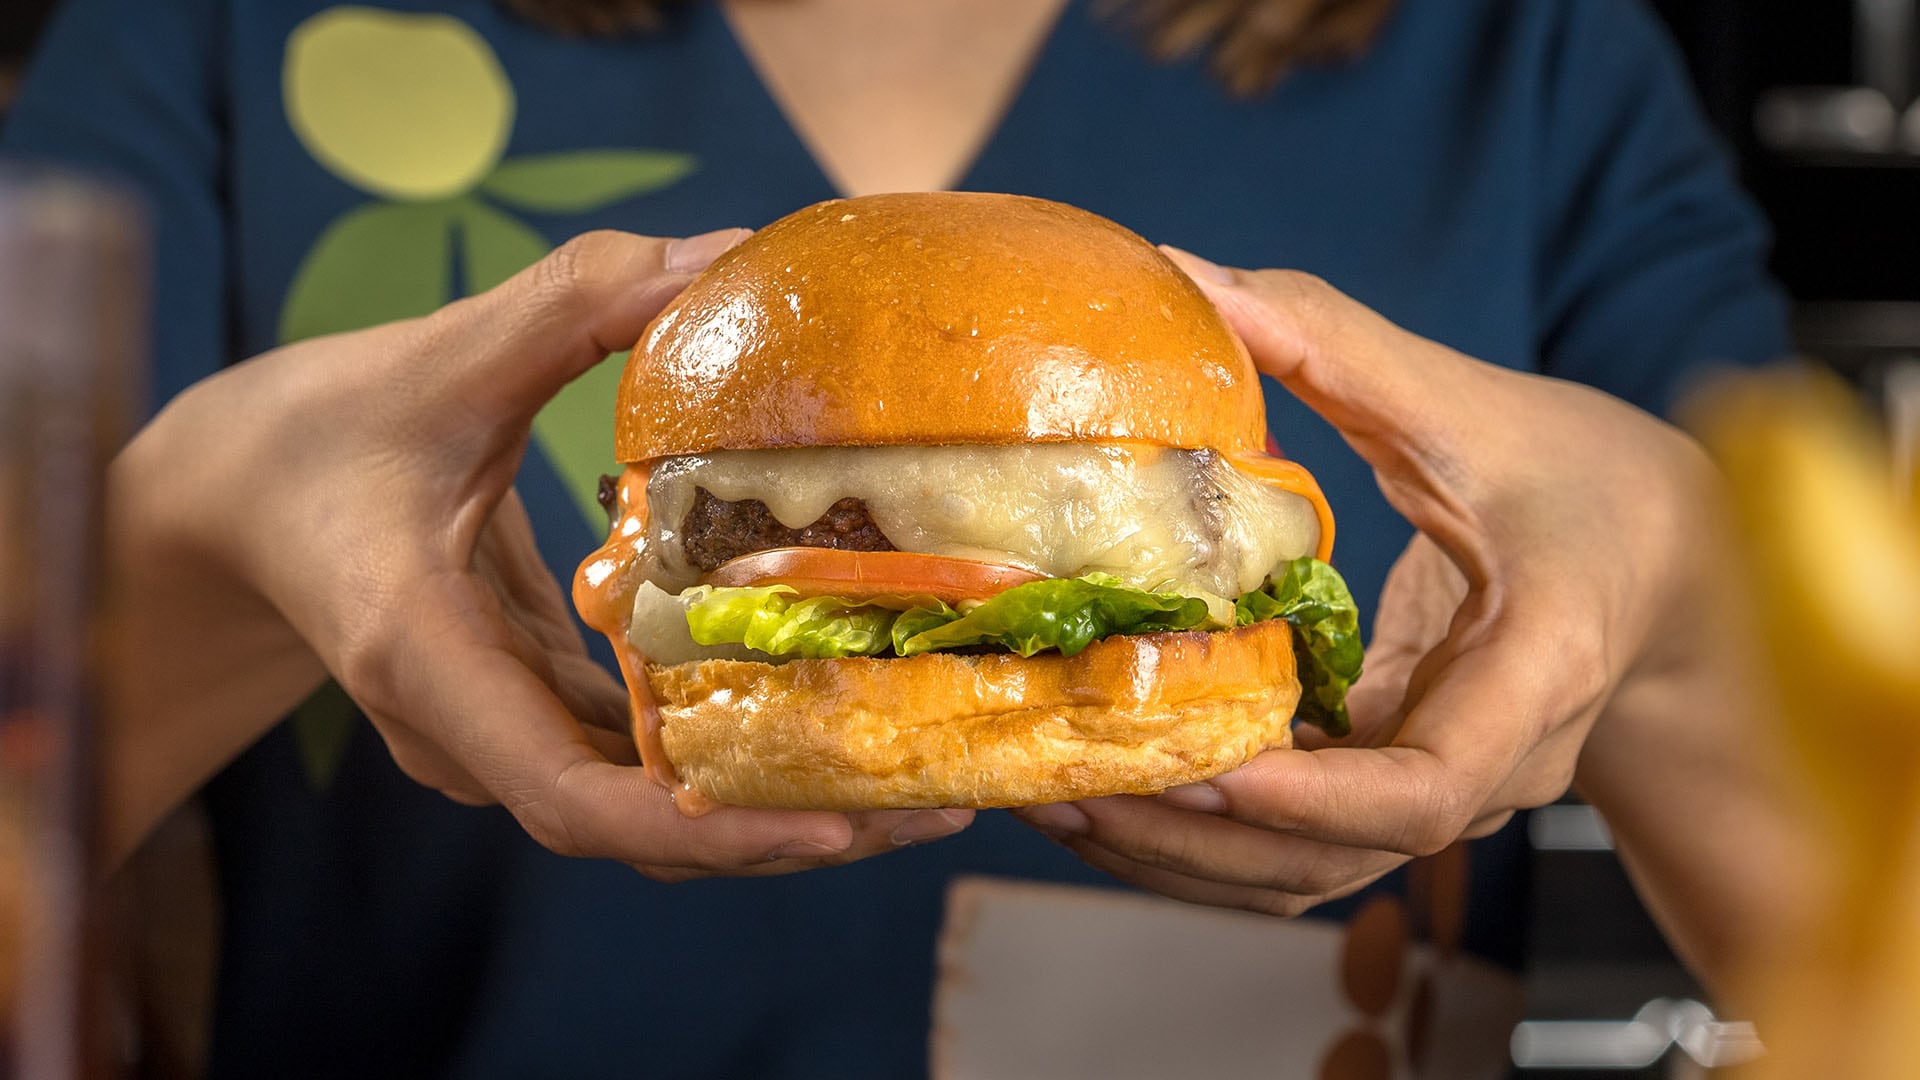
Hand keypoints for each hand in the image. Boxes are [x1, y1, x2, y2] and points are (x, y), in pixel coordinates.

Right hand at [106, 230, 971, 871]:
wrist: (220, 501)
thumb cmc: (307, 435)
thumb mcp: (433, 357)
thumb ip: (569, 306)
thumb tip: (722, 252)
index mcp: (425, 659)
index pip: (571, 797)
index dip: (707, 828)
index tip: (831, 825)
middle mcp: (464, 726)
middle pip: (639, 827)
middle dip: (786, 827)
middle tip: (937, 803)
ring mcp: (491, 731)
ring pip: (644, 805)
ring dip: (774, 800)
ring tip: (920, 775)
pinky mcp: (520, 708)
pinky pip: (631, 756)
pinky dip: (724, 752)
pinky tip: (827, 718)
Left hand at [1014, 251, 1721, 915]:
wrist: (1679, 561)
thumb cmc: (1591, 480)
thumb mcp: (1472, 402)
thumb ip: (1336, 343)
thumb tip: (1186, 272)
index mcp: (1537, 672)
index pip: (1429, 793)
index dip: (1310, 803)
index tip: (1200, 772)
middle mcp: (1491, 761)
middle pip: (1338, 857)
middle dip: (1196, 844)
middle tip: (1062, 792)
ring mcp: (1444, 784)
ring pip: (1309, 870)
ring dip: (1183, 853)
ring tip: (1055, 799)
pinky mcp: (1399, 778)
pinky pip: (1302, 837)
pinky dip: (1208, 826)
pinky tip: (1115, 778)